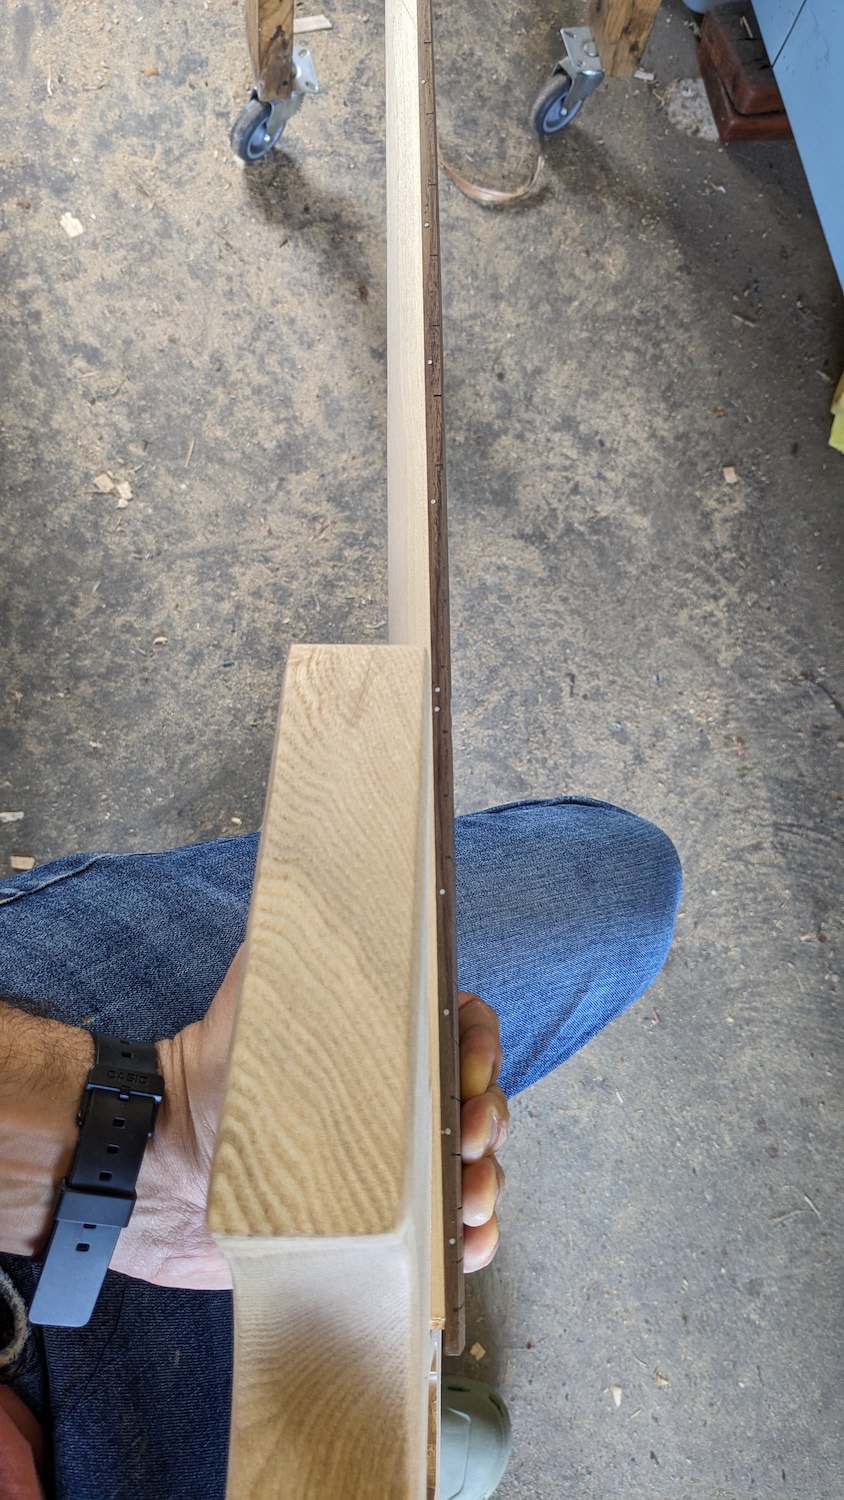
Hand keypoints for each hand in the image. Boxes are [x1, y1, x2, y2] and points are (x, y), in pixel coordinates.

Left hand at [111, 962, 509, 1289]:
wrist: (163, 1170)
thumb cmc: (211, 1074)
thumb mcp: (258, 987)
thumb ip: (297, 933)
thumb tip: (329, 870)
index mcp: (383, 1042)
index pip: (461, 1030)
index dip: (480, 1049)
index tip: (468, 1073)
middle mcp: (396, 1101)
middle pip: (477, 1103)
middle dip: (488, 1121)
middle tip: (465, 1141)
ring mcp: (391, 1168)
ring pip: (471, 1173)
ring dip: (484, 1187)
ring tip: (466, 1203)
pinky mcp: (377, 1229)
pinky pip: (445, 1239)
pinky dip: (469, 1243)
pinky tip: (464, 1242)